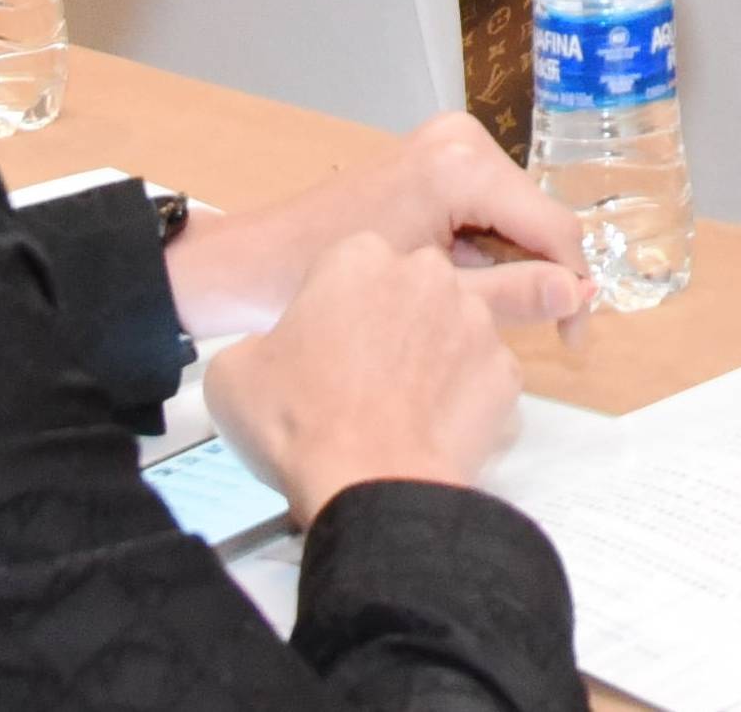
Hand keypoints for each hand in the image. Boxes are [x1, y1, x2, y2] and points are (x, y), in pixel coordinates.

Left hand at [165, 114, 588, 340]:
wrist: (254, 265)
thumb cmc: (325, 281)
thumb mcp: (432, 294)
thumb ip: (513, 295)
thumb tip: (581, 299)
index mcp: (462, 164)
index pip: (550, 225)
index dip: (572, 285)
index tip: (572, 340)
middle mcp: (462, 140)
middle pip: (536, 218)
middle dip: (543, 276)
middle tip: (540, 338)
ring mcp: (448, 145)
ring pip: (516, 218)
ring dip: (516, 268)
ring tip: (492, 319)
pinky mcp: (436, 161)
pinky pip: (488, 211)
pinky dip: (489, 253)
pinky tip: (470, 291)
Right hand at [207, 230, 529, 511]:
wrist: (370, 485)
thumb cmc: (298, 421)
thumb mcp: (233, 372)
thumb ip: (260, 342)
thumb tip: (277, 353)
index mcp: (359, 256)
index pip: (347, 269)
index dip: (331, 310)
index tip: (320, 349)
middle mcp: (428, 272)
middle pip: (408, 290)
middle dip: (389, 323)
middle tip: (359, 379)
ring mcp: (477, 321)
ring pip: (451, 329)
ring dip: (430, 357)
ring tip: (398, 410)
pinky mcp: (507, 373)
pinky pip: (480, 377)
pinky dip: (462, 399)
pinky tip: (432, 429)